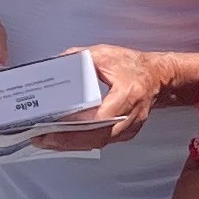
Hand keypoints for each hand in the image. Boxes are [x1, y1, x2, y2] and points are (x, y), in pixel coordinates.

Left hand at [31, 41, 163, 150]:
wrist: (157, 77)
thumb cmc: (134, 65)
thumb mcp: (106, 54)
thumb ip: (79, 57)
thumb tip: (56, 63)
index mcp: (128, 93)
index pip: (101, 117)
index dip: (77, 126)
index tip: (54, 125)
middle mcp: (131, 115)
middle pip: (96, 137)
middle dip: (66, 140)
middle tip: (41, 138)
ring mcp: (129, 128)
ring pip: (97, 142)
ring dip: (71, 144)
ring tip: (46, 140)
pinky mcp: (125, 133)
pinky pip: (100, 141)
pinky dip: (81, 141)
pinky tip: (63, 139)